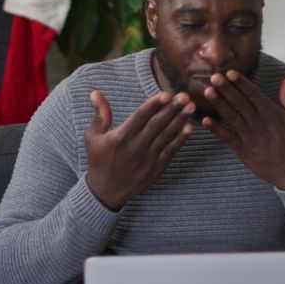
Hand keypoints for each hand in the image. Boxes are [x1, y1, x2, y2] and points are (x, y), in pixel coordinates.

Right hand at [85, 90, 195, 209]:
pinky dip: (181, 139)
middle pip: (156, 124)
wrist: (105, 191)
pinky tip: (189, 127)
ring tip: (191, 107)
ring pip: (166, 136)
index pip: (140, 117)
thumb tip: (95, 92)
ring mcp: (147, 159)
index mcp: (120, 138)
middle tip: (185, 96)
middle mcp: (135, 148)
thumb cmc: (99, 160)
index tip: (166, 93)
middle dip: (172, 109)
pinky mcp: (156, 168)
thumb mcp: (93, 137)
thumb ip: (99, 114)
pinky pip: (171, 151)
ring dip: (180, 120)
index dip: (154, 104)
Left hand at [202, 71, 284, 189]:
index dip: (241, 82)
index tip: (229, 72)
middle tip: (213, 77)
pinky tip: (205, 120)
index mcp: (274, 114)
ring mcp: (251, 138)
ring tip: (207, 92)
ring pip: (232, 117)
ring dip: (219, 104)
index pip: (254, 94)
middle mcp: (260, 124)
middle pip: (240, 103)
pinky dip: (216, 129)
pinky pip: (228, 139)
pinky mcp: (244, 152)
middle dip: (226, 89)